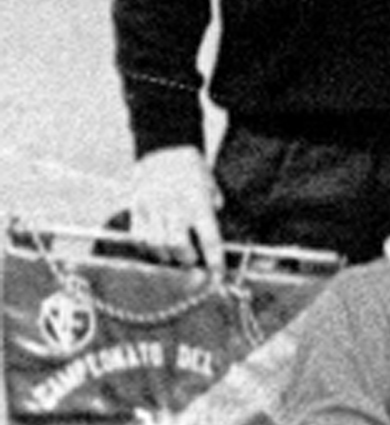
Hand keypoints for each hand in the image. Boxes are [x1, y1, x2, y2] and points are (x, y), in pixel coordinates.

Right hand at [128, 145, 221, 270]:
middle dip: (186, 260)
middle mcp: (175, 208)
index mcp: (199, 204)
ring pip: (156, 245)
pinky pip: (137, 236)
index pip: (210, 241)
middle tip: (191, 261)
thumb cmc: (192, 168)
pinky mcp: (136, 207)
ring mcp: (153, 208)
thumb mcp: (212, 186)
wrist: (164, 147)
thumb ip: (212, 208)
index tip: (218, 277)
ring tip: (173, 256)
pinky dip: (146, 247)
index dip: (215, 263)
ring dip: (166, 256)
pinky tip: (154, 248)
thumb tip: (211, 230)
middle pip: (179, 247)